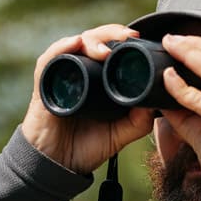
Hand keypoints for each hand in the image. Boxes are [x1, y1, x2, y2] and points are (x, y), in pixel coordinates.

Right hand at [21, 25, 153, 174]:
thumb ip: (138, 122)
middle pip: (94, 40)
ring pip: (74, 45)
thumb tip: (156, 104)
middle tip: (128, 38)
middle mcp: (79, 72)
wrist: (58, 166)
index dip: (122, 39)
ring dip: (91, 41)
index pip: (109, 47)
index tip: (140, 39)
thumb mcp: (119, 134)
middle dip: (111, 34)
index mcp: (97, 78)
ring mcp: (61, 76)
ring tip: (106, 49)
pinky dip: (61, 48)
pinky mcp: (44, 86)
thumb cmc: (85, 148)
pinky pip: (49, 60)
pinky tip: (75, 44)